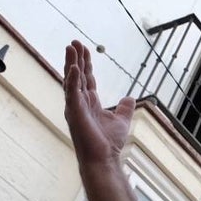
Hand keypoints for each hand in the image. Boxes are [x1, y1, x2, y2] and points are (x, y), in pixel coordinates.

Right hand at [63, 41, 135, 167]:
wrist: (104, 158)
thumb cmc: (109, 142)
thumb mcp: (122, 120)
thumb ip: (125, 108)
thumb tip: (129, 97)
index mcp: (89, 103)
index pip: (86, 78)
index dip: (86, 64)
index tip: (84, 49)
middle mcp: (80, 102)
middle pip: (77, 75)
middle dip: (76, 58)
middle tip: (74, 42)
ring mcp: (75, 107)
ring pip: (72, 80)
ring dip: (71, 63)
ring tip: (71, 47)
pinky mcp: (74, 113)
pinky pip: (72, 93)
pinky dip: (72, 80)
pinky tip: (74, 68)